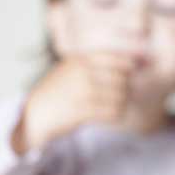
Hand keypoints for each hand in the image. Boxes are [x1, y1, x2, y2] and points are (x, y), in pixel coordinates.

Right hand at [13, 53, 132, 152]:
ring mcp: (83, 92)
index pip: (119, 59)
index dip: (130, 68)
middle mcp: (83, 73)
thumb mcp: (73, 68)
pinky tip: (109, 114)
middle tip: (118, 94)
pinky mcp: (83, 112)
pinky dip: (115, 114)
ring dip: (122, 103)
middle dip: (126, 88)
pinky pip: (113, 112)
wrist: (36, 113)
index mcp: (82, 59)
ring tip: (113, 105)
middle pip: (123, 79)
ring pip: (121, 96)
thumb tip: (138, 62)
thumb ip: (100, 63)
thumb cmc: (59, 90)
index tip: (131, 75)